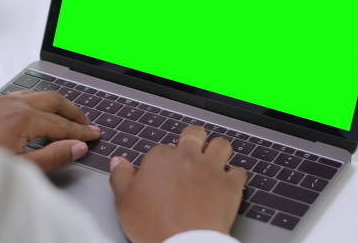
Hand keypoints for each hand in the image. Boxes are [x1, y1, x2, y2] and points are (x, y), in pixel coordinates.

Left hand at [0, 90, 100, 171]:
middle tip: (86, 122)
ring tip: (64, 116)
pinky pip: (14, 96)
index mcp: (22, 117)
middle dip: (73, 110)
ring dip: (53, 104)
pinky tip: (31, 116)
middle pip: (53, 99)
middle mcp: (10, 102)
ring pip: (33, 94)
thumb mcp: (20, 166)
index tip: (94, 135)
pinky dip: (31, 103)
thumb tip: (77, 147)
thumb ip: (53, 156)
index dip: (81, 130)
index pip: (62, 123)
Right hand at [109, 125, 247, 242]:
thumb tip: (118, 162)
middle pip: (194, 133)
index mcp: (161, 158)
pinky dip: (235, 176)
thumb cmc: (154, 224)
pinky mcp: (231, 186)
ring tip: (212, 160)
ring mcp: (212, 169)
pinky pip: (239, 172)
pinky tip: (228, 182)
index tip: (161, 173)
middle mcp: (188, 157)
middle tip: (190, 151)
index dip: (162, 160)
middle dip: (193, 138)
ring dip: (217, 150)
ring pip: (221, 145)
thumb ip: (120, 177)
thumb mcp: (124, 202)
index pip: (162, 148)